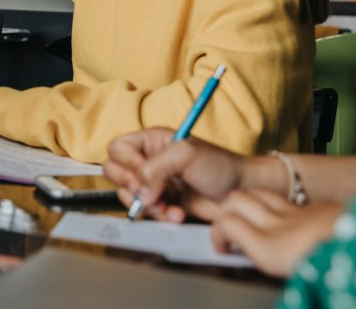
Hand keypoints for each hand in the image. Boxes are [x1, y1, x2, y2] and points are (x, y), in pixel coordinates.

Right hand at [103, 128, 249, 221]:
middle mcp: (149, 160)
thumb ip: (155, 167)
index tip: (143, 173)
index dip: (126, 162)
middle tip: (149, 192)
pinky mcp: (163, 202)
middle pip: (115, 171)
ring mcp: (155, 183)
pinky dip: (159, 215)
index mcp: (152, 140)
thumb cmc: (220, 166)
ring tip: (168, 205)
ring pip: (128, 195)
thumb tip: (140, 192)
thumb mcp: (186, 155)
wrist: (241, 192)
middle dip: (131, 186)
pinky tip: (177, 213)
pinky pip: (146, 211)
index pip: (118, 148)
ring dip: (147, 204)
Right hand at [211, 190, 341, 276]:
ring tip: (246, 217)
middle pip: (236, 200)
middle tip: (226, 228)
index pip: (226, 223)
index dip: (217, 233)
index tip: (221, 247)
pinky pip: (282, 199)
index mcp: (269, 246)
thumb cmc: (332, 265)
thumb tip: (244, 250)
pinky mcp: (313, 210)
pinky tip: (278, 220)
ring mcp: (296, 213)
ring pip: (258, 193)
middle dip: (225, 209)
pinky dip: (270, 205)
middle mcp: (278, 224)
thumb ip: (263, 257)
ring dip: (245, 201)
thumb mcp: (286, 269)